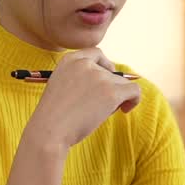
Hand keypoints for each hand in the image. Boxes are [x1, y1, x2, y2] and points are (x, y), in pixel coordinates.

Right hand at [27, 47, 141, 149]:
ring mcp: (99, 77)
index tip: (106, 80)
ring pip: (122, 83)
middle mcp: (85, 64)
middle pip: (111, 72)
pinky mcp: (111, 92)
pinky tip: (126, 110)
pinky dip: (134, 99)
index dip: (105, 66)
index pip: (96, 53)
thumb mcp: (61, 86)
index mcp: (69, 60)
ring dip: (117, 97)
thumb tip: (113, 82)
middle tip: (100, 106)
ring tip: (101, 113)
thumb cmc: (54, 117)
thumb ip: (80, 79)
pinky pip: (134, 90)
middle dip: (110, 88)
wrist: (49, 131)